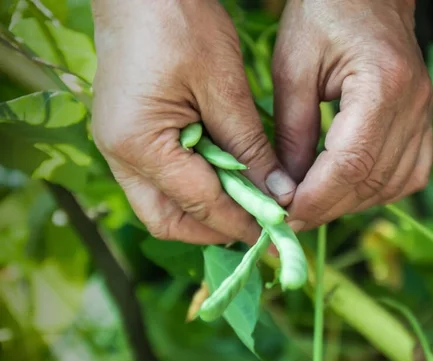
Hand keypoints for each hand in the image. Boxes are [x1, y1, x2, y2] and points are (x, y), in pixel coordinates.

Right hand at [91, 0, 296, 244]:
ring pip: (162, 205)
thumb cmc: (179, 22)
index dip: (242, 223)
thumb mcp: (224, 87)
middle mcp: (120, 155)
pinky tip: (225, 180)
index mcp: (139, 144)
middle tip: (259, 228)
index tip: (278, 233)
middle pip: (167, 220)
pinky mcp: (129, 134)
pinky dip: (194, 188)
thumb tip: (277, 194)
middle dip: (215, 230)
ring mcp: (119, 146)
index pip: (199, 204)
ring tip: (246, 208)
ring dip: (203, 213)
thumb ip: (249, 147)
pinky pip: (161, 180)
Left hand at [272, 0, 432, 230]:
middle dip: (328, 207)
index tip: (285, 216)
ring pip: (394, 184)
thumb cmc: (324, 14)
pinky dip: (377, 190)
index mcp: (382, 85)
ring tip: (314, 206)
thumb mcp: (292, 68)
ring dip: (351, 203)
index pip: (351, 163)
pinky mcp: (424, 120)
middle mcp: (414, 104)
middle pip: (373, 179)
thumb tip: (286, 189)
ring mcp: (425, 114)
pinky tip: (349, 189)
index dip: (317, 198)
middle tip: (291, 218)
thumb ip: (291, 133)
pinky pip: (410, 173)